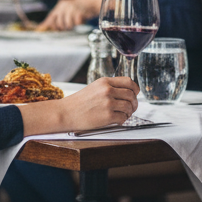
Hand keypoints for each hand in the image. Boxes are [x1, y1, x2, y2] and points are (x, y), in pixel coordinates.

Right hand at [18, 76, 138, 135]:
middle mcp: (107, 90)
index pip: (129, 82)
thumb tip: (127, 92)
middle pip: (131, 95)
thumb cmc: (79, 102)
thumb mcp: (94, 88)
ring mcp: (108, 103)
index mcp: (104, 82)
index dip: (135, 89)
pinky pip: (123, 118)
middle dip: (134, 103)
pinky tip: (118, 120)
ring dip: (129, 112)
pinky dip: (123, 120)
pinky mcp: (107, 116)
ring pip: (129, 107)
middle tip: (131, 108)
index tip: (135, 94)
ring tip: (124, 115)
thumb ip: (109, 87)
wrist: (66, 112)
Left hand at [39, 0, 102, 30]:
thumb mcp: (68, 9)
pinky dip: (79, 24)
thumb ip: (59, 16)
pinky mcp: (79, 12)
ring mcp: (72, 8)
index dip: (48, 24)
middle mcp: (65, 5)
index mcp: (61, 4)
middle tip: (69, 26)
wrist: (94, 2)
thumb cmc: (80, 8)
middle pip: (58, 23)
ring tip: (76, 22)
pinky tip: (82, 20)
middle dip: (62, 27)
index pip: (51, 16)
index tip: (46, 30)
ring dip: (72, 26)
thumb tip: (46, 25)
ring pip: (67, 24)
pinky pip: (76, 24)